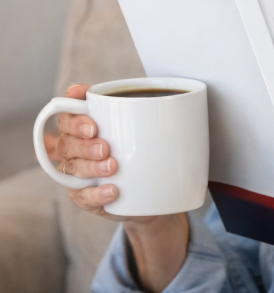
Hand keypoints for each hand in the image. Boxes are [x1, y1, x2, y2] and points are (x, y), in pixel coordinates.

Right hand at [57, 83, 188, 292]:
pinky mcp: (85, 197)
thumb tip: (188, 99)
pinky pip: (83, 197)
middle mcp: (77, 148)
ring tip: (113, 166)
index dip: (71, 100)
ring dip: (91, 166)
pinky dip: (97, 194)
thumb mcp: (152, 131)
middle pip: (67, 140)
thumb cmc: (148, 154)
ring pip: (72, 167)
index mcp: (88, 125)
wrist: (153, 196)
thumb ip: (158, 113)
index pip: (70, 109)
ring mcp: (80, 174)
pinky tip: (114, 190)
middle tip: (105, 145)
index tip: (83, 95)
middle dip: (83, 140)